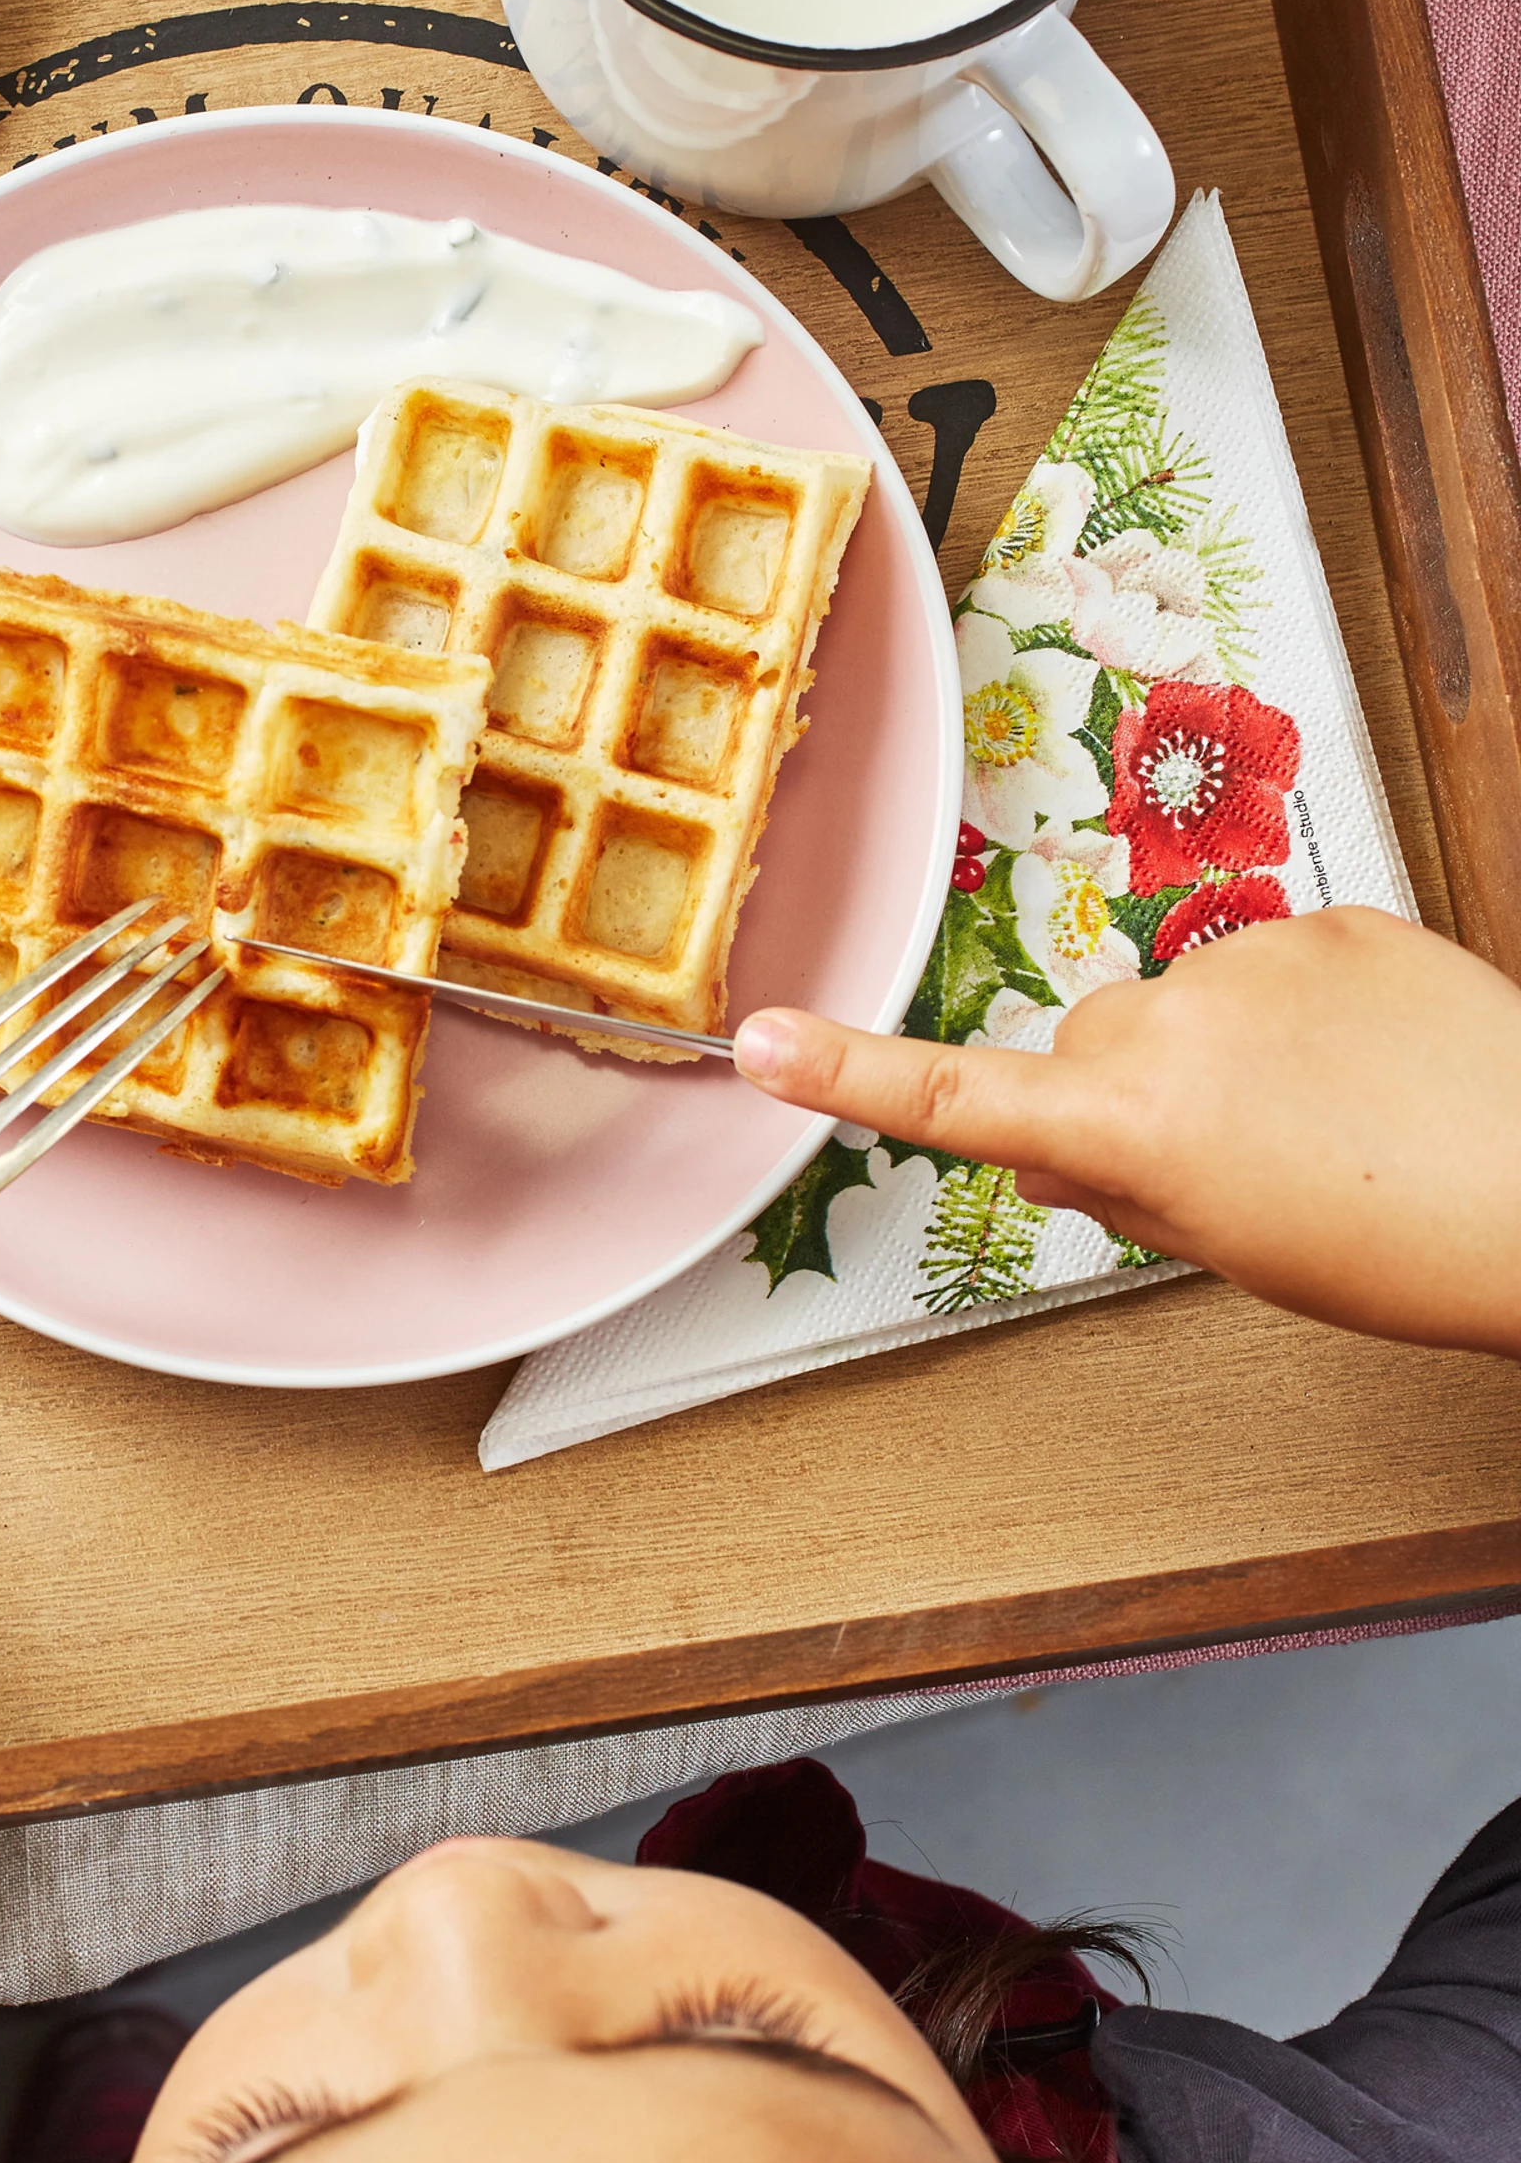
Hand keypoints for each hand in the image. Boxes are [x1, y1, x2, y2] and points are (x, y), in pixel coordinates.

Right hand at [734, 907, 1520, 1360]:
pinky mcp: (1330, 915)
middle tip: (1235, 1166)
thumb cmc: (1403, 1247)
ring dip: (1228, 1050)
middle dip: (1128, 1091)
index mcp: (1134, 1123)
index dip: (847, 1073)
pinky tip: (1373, 1065)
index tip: (760, 1044)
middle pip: (1090, 1042)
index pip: (957, 1095)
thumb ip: (1120, 1181)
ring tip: (1331, 1120)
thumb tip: (1057, 1140)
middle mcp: (1173, 1022)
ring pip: (1186, 1000)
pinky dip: (1304, 1009)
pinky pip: (1274, 959)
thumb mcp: (1229, 1245)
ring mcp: (1253, 957)